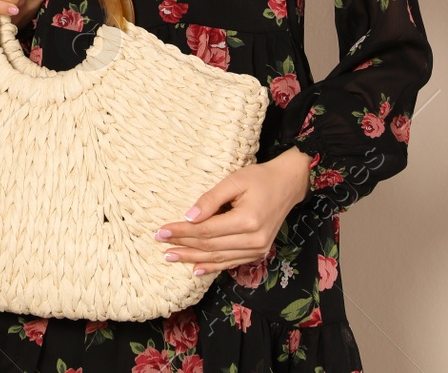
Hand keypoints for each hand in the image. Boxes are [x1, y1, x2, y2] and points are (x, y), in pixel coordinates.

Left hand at [152, 148, 314, 275]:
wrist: (288, 185)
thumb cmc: (260, 178)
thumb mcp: (234, 181)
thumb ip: (210, 200)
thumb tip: (188, 217)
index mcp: (248, 221)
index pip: (206, 230)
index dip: (182, 232)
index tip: (161, 231)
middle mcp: (254, 240)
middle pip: (210, 246)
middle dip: (183, 245)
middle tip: (160, 243)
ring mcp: (258, 249)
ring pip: (218, 257)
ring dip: (193, 258)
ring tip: (170, 256)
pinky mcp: (258, 252)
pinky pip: (231, 262)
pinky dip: (212, 266)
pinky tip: (196, 268)